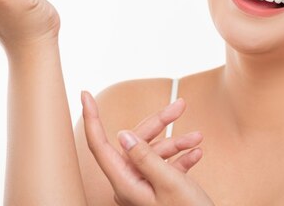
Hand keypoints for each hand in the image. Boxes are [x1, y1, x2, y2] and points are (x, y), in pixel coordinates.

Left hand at [82, 91, 214, 205]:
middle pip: (135, 143)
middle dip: (159, 124)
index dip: (92, 118)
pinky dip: (179, 159)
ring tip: (198, 138)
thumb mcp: (169, 183)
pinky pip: (163, 168)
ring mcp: (142, 188)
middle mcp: (129, 185)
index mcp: (125, 184)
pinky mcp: (155, 190)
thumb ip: (145, 156)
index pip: (99, 145)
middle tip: (181, 106)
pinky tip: (196, 153)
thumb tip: (122, 135)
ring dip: (176, 143)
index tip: (85, 94)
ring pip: (153, 154)